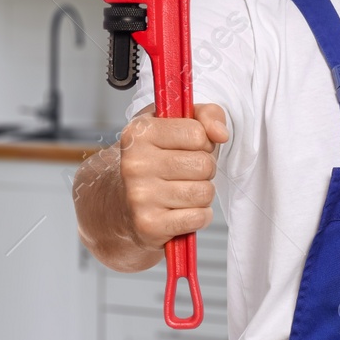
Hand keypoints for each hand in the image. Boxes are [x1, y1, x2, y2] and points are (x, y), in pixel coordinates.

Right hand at [118, 103, 228, 252]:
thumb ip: (206, 114)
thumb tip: (221, 134)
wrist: (119, 202)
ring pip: (204, 192)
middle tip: (185, 173)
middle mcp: (135, 164)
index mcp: (139, 133)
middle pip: (204, 164)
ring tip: (182, 191)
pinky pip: (198, 217)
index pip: (197, 133)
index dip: (202, 141)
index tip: (187, 148)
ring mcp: (140, 196)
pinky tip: (180, 210)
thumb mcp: (173, 125)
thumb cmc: (154, 159)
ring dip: (201, 194)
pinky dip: (198, 216)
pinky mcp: (149, 225)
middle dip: (204, 170)